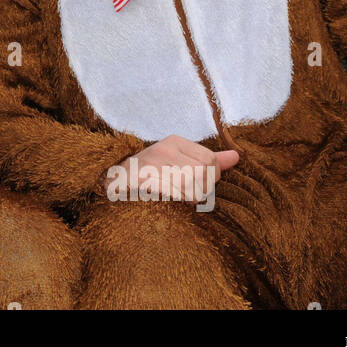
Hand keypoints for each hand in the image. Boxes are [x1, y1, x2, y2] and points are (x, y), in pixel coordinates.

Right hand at [105, 135, 239, 200]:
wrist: (110, 187)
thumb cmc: (148, 178)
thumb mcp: (178, 162)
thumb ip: (209, 161)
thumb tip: (237, 156)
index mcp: (174, 142)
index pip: (210, 160)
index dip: (208, 179)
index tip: (194, 187)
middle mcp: (164, 149)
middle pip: (203, 173)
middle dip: (199, 191)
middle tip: (183, 197)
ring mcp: (152, 165)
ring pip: (192, 187)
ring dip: (186, 201)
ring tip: (173, 200)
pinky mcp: (143, 181)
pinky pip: (176, 196)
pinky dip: (174, 204)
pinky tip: (164, 204)